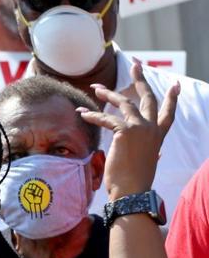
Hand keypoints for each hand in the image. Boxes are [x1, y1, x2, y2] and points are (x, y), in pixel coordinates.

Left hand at [78, 59, 177, 200]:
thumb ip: (149, 150)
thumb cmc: (134, 181)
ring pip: (123, 103)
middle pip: (148, 98)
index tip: (175, 85)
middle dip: (140, 79)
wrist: (131, 192)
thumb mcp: (145, 161)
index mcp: (158, 136)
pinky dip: (92, 115)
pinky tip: (82, 113)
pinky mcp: (125, 132)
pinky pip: (106, 118)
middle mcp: (152, 129)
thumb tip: (156, 152)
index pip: (168, 113)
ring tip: (95, 88)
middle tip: (136, 64)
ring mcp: (140, 128)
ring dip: (107, 94)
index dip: (171, 98)